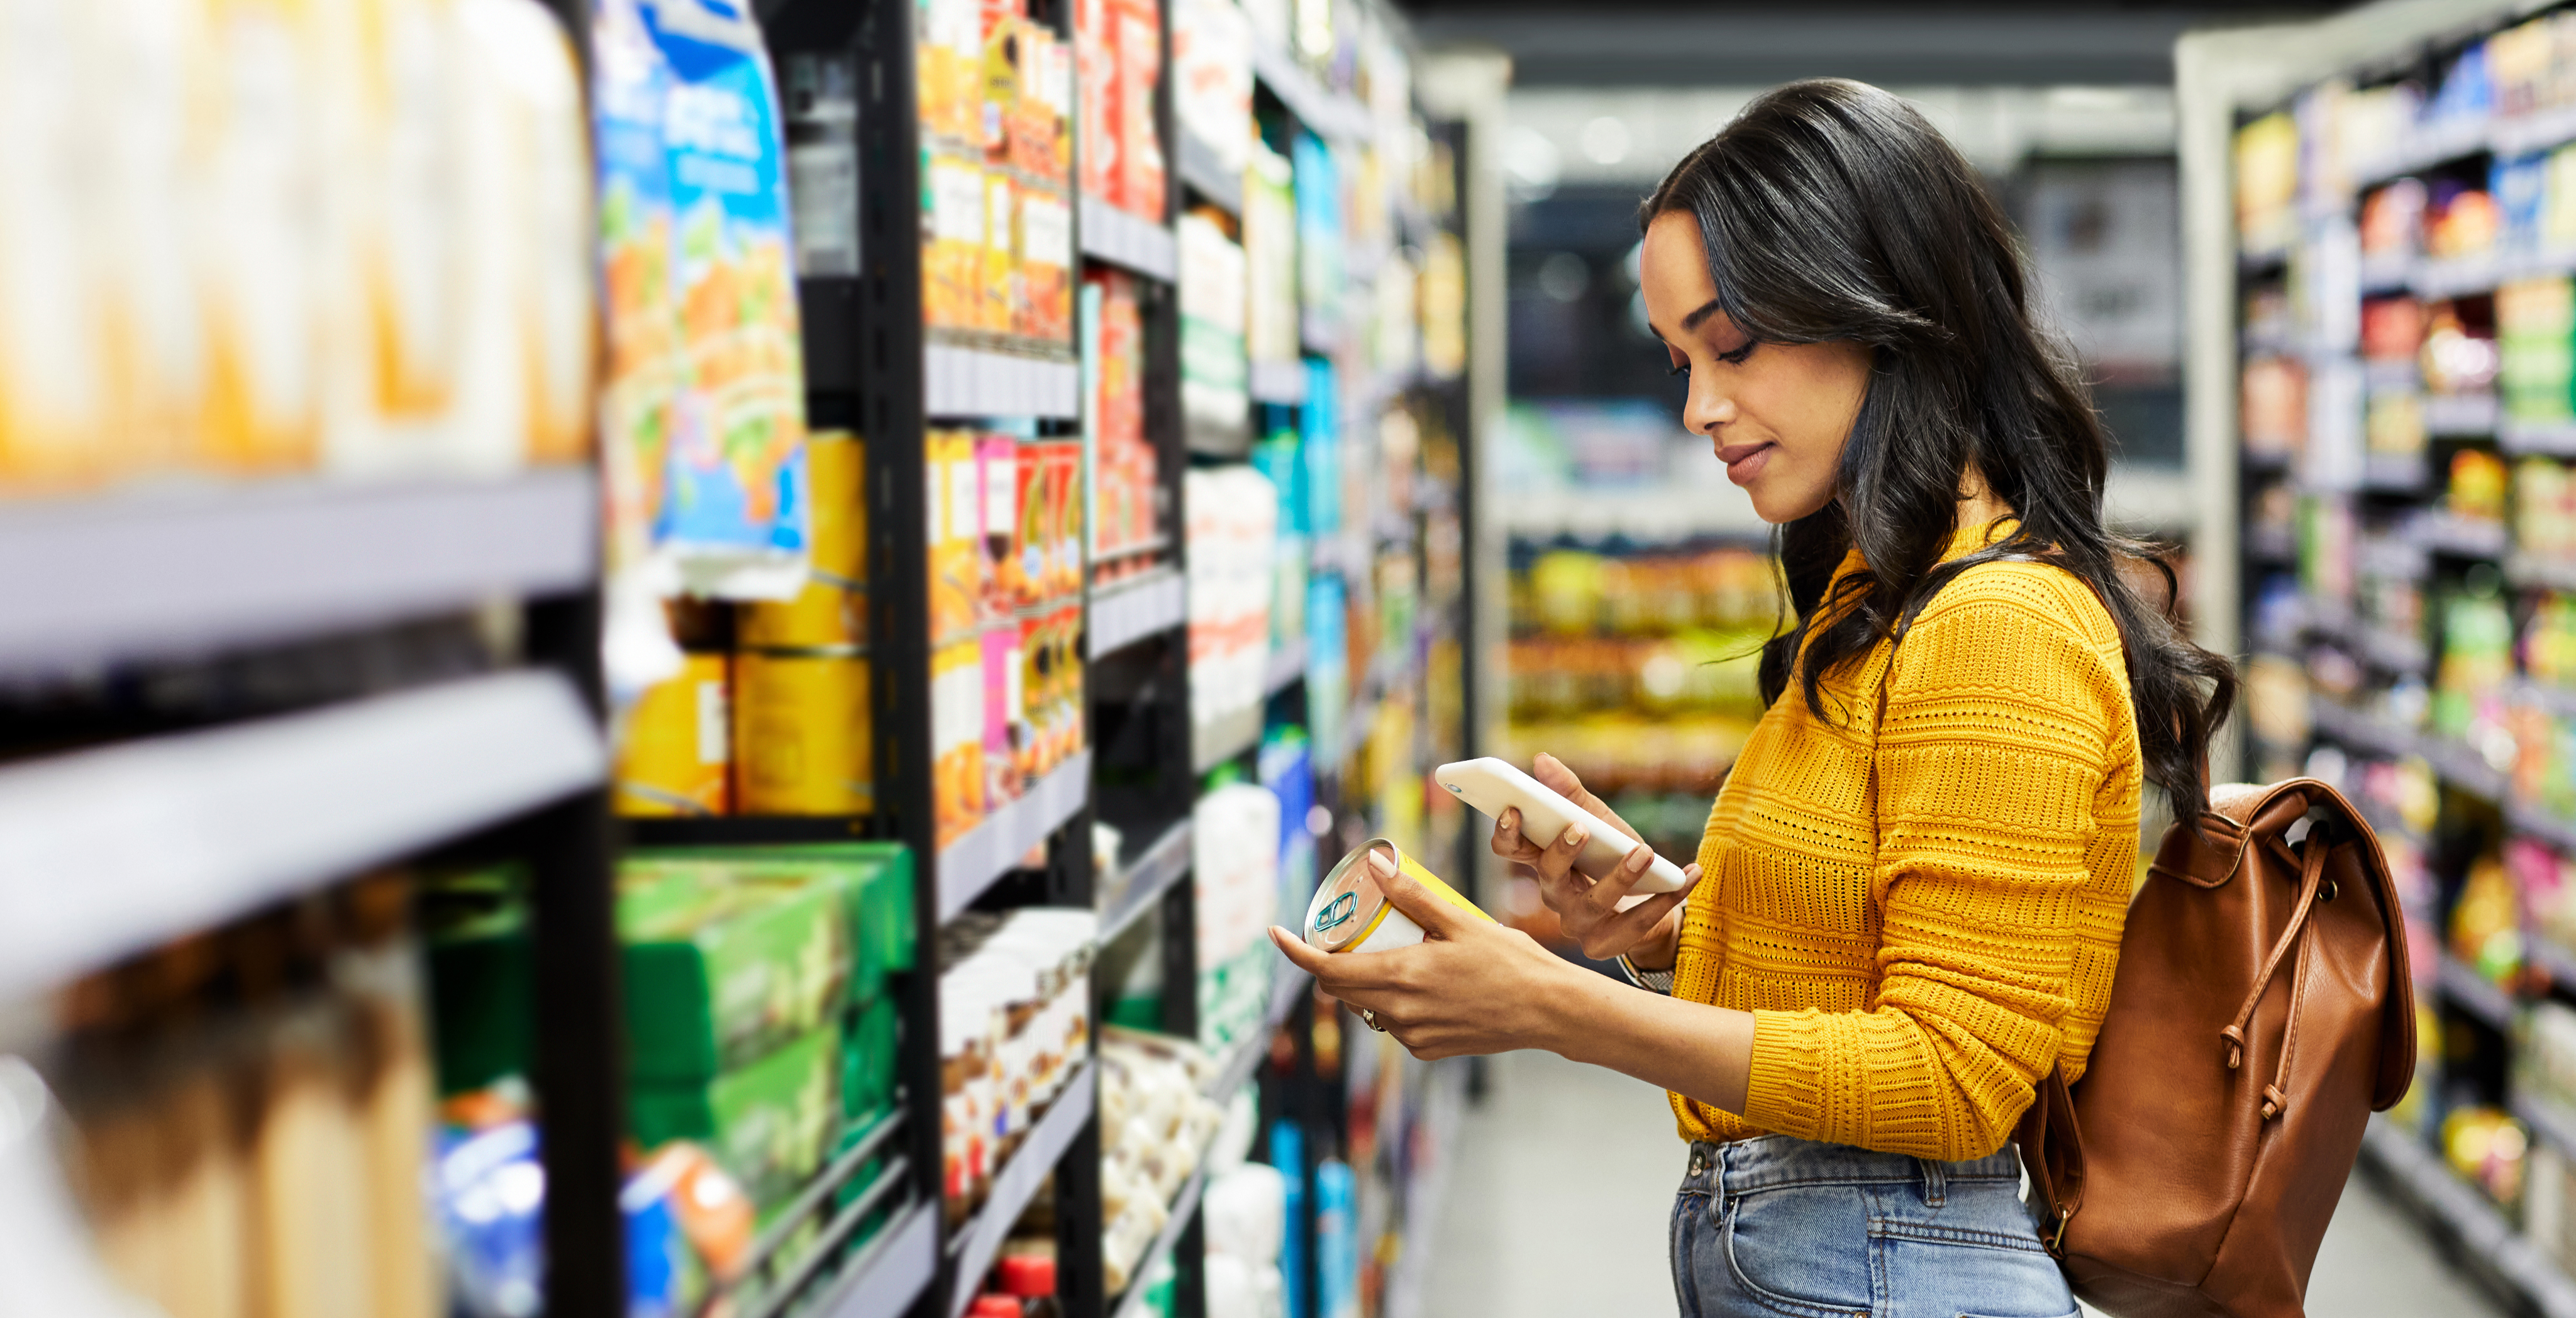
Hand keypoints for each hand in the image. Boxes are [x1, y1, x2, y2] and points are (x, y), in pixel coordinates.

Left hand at [1268, 848, 1580, 1059]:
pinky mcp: (1427, 1049)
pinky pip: (1393, 1024)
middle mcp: (1399, 1012)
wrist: (1547, 1010)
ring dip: (1365, 981)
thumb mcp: (1460, 920)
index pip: (1326, 970)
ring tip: (1394, 951)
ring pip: (1367, 1007)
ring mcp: (1412, 1036)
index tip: (1276, 933)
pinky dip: (1393, 1003)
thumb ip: (1413, 896)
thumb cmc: (1510, 961)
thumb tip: (1376, 865)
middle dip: (1332, 961)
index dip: (1294, 952)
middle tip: (1347, 932)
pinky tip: (1421, 984)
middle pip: (1340, 989)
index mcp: (1401, 977)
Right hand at [1489, 753, 1700, 963]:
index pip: (1511, 849)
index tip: (1513, 809)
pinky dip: (1667, 898)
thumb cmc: (1615, 857)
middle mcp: (1555, 895)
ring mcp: (1578, 924)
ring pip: (1593, 903)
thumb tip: (1542, 759)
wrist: (1652, 902)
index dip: (1506, 833)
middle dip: (1561, 852)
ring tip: (1644, 850)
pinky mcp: (1606, 945)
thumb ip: (1571, 794)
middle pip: (1548, 876)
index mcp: (1545, 862)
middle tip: (1580, 827)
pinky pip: (1636, 924)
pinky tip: (1690, 874)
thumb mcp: (1600, 821)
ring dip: (1621, 876)